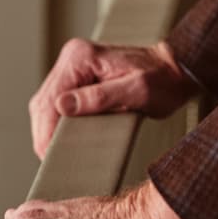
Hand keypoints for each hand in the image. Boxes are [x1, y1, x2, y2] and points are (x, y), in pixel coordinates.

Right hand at [28, 38, 195, 157]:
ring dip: (49, 130)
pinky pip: (56, 105)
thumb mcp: (137, 91)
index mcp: (81, 57)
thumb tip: (63, 105)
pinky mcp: (77, 78)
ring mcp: (73, 67)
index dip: (47, 131)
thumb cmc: (161, 80)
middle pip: (43, 103)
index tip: (51, 156)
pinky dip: (57, 124)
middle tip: (54, 161)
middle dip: (45, 133)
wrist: (174, 71)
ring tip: (58, 154)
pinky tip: (64, 140)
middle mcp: (72, 58)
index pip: (50, 99)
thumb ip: (100, 97)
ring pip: (46, 105)